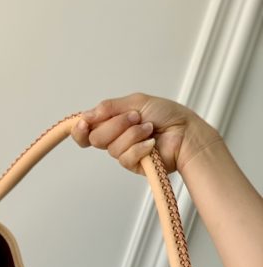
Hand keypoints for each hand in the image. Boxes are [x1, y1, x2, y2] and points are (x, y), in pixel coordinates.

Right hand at [71, 92, 221, 175]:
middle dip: (116, 125)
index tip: (84, 123)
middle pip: (96, 138)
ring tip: (149, 129)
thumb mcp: (136, 102)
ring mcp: (124, 152)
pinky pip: (126, 158)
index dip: (80, 129)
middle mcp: (116, 137)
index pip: (87, 130)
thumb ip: (109, 108)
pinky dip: (140, 147)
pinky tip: (151, 143)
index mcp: (113, 121)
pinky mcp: (133, 164)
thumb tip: (86, 115)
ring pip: (112, 148)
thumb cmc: (167, 115)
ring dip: (132, 134)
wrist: (186, 133)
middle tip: (135, 117)